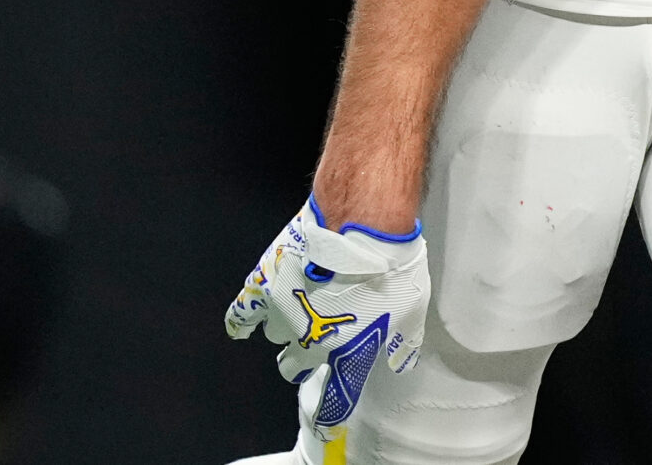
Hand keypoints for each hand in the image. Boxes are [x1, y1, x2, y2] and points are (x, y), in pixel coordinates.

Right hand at [225, 199, 429, 446]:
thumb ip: (404, 343)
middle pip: (297, 366)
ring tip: (295, 320)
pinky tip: (240, 330)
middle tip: (313, 346)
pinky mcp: (265, 287)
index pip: (335, 398)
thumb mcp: (412, 310)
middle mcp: (309, 343)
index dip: (330, 415)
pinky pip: (241, 314)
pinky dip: (239, 323)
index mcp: (344, 355)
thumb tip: (402, 363)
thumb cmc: (390, 269)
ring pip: (277, 336)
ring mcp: (284, 316)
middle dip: (304, 360)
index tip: (328, 424)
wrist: (361, 227)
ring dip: (286, 331)